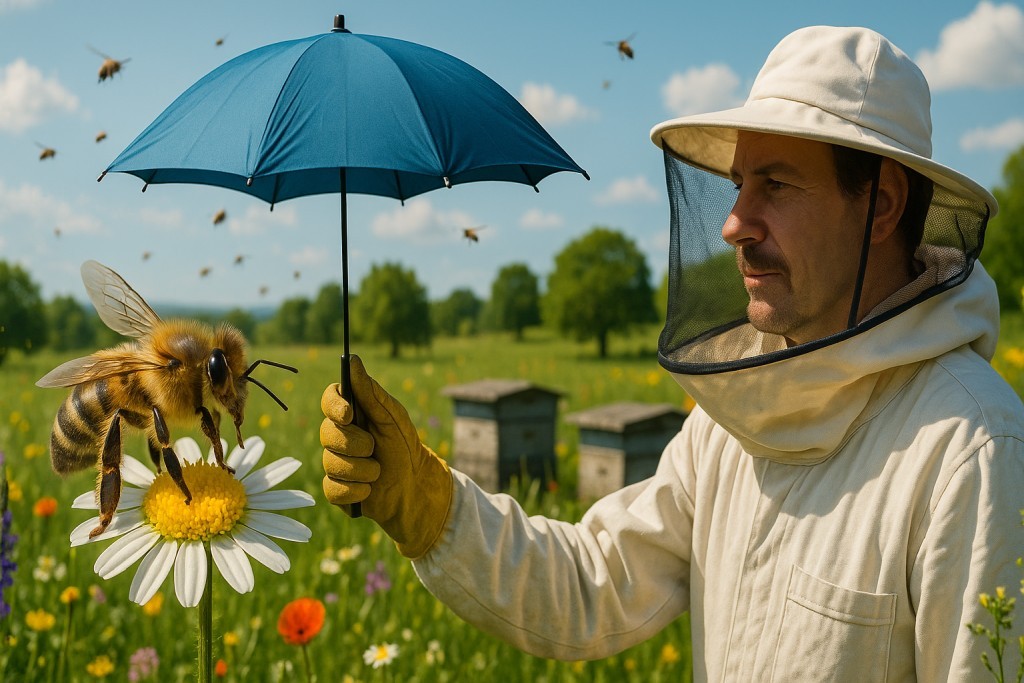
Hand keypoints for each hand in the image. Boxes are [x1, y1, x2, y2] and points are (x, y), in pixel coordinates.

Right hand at [320, 355, 451, 558]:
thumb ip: (371, 392)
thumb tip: (353, 359)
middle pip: (327, 433)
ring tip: (378, 471)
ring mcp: (335, 463)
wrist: (415, 486)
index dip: (334, 406)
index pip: (329, 400)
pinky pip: (333, 489)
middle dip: (355, 443)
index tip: (349, 413)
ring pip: (331, 463)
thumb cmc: (404, 447)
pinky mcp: (336, 489)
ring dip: (362, 470)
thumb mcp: (392, 417)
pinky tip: (369, 490)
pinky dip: (356, 491)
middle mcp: (338, 436)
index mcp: (351, 414)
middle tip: (374, 448)